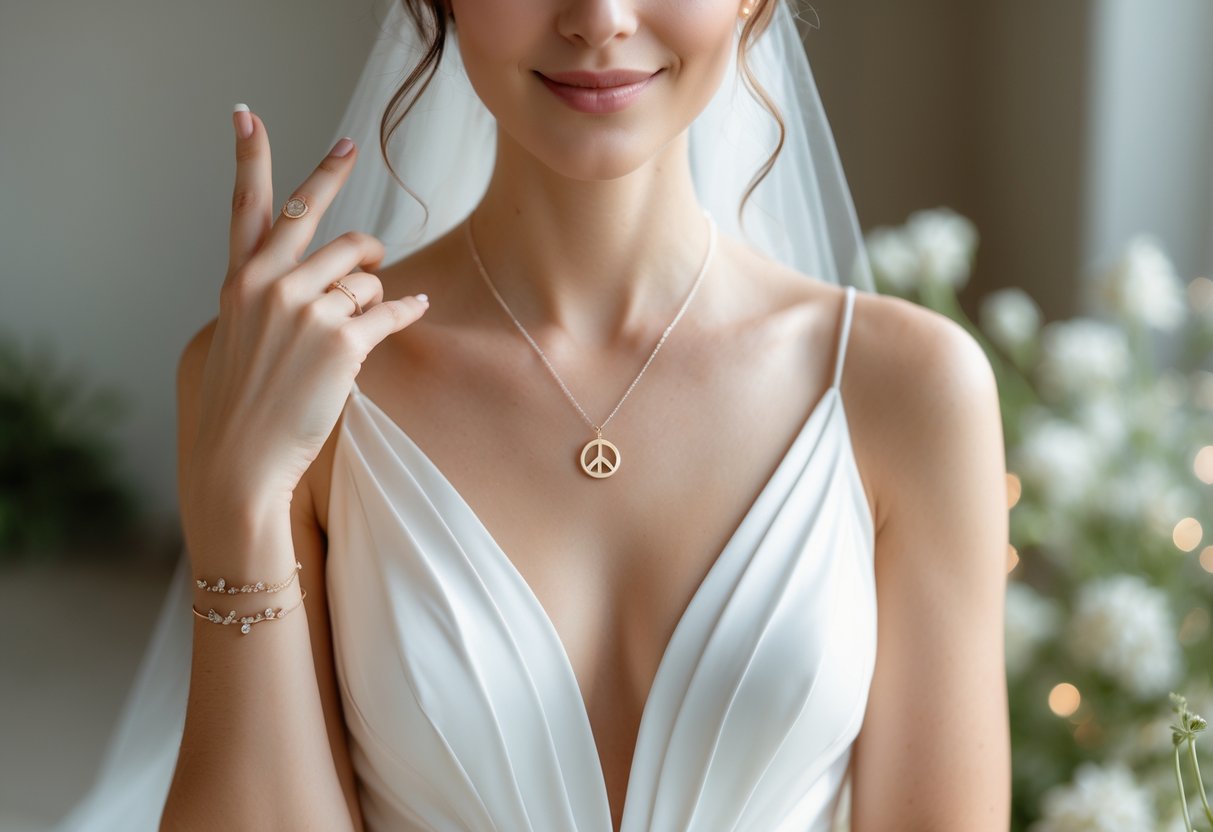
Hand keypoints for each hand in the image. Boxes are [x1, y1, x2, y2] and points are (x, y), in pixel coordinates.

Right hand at [186, 107, 428, 520]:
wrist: (240, 460)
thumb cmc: (242, 406)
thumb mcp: (236, 340)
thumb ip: (265, 300)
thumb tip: (328, 283)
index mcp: (239, 282)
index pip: (245, 207)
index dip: (250, 157)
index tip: (247, 115)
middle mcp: (270, 285)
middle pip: (324, 222)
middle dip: (346, 201)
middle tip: (355, 182)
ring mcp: (306, 311)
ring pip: (365, 275)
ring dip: (374, 290)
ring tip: (364, 318)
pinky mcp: (342, 342)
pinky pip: (390, 311)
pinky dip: (407, 309)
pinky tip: (417, 306)